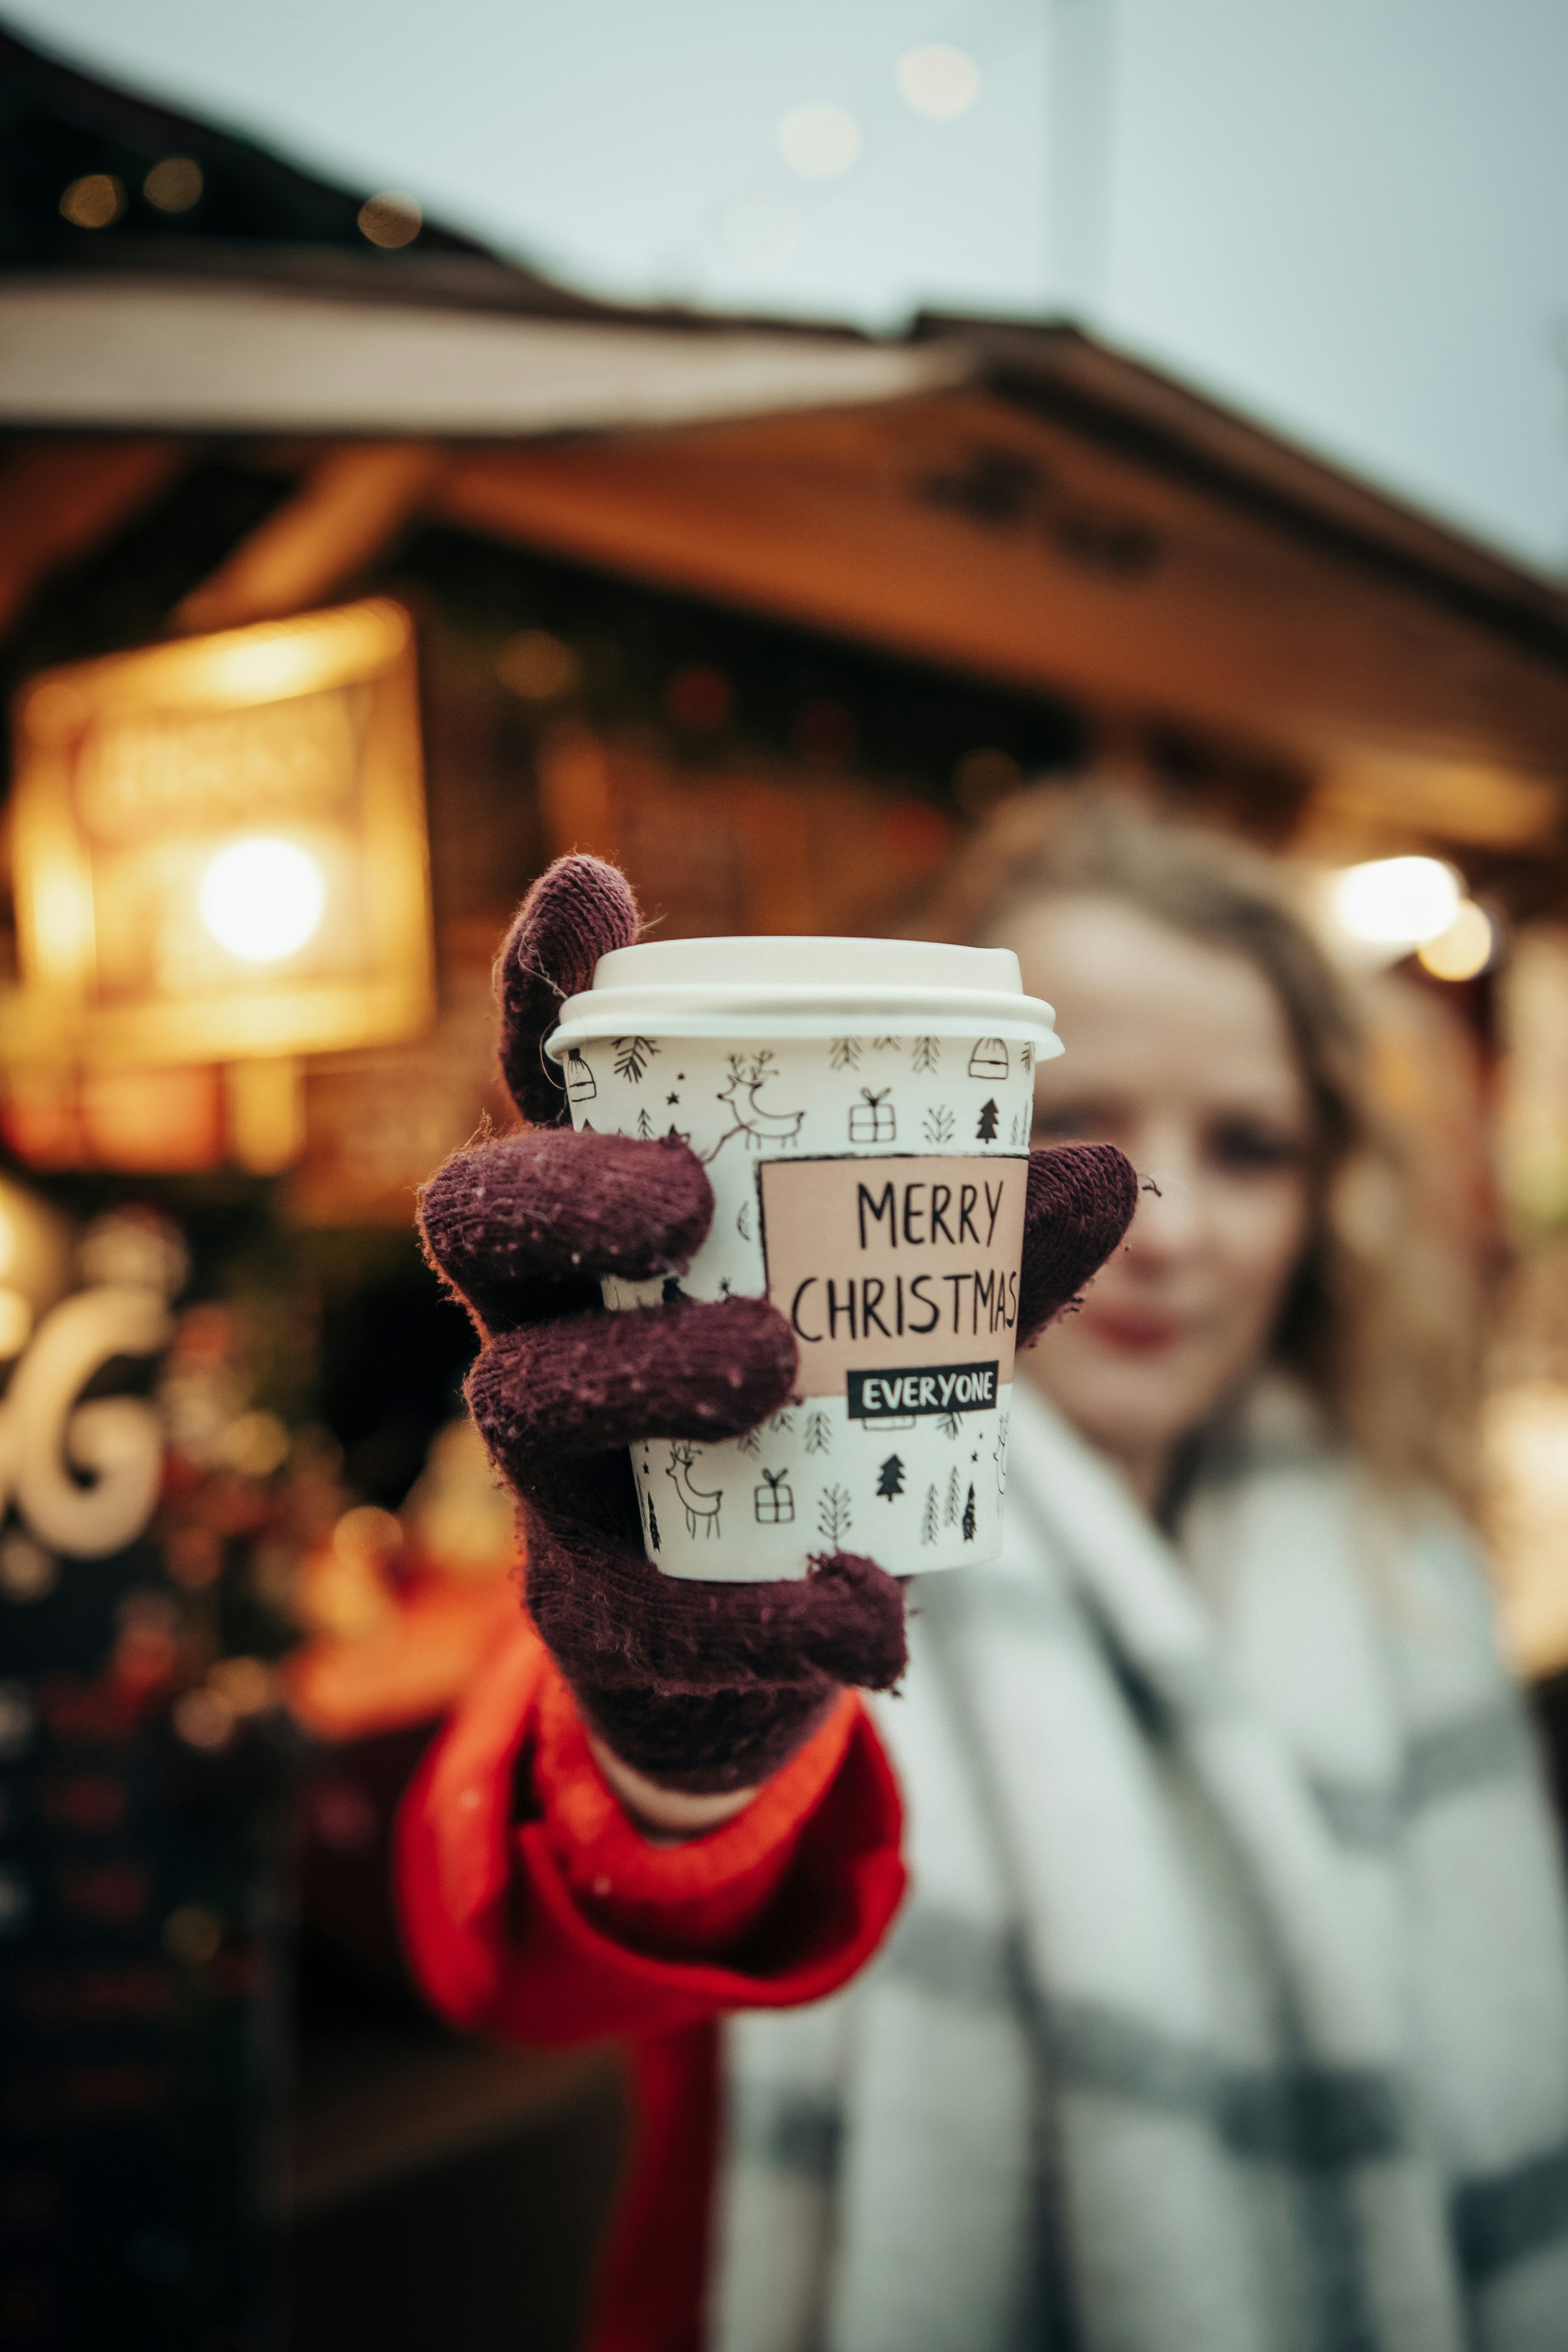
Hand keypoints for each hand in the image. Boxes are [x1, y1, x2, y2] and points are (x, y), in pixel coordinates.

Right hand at [419, 856, 1135, 1799]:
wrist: (767, 1626)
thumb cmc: (815, 1419)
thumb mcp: (899, 1317)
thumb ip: (982, 1245)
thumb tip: (1115, 1167)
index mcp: (609, 1226)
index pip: (551, 1089)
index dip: (547, 989)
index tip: (589, 883)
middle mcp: (548, 1321)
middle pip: (478, 1222)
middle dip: (563, 1185)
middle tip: (681, 1192)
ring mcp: (554, 1469)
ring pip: (527, 1398)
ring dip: (647, 1366)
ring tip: (776, 1359)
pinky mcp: (594, 1606)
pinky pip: (646, 1607)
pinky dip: (765, 1611)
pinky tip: (872, 1615)